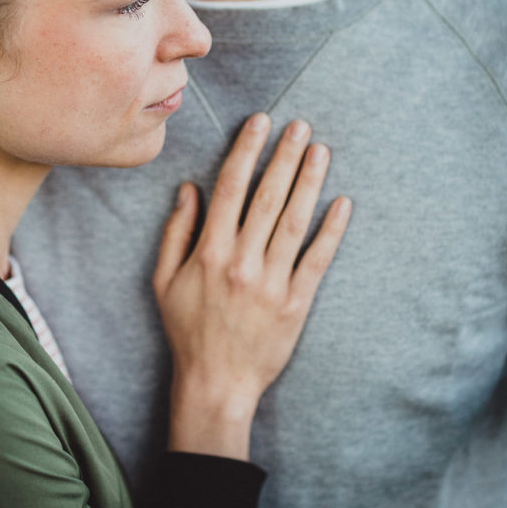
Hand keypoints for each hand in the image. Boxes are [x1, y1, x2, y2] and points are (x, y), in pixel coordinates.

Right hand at [154, 113, 350, 459]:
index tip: (260, 123)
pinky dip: (331, 231)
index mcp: (210, 252)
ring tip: (320, 151)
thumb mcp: (164, 281)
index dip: (246, 151)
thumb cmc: (187, 331)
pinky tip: (343, 203)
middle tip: (300, 125)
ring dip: (309, 183)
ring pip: (295, 222)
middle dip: (284, 156)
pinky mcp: (296, 304)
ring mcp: (272, 282)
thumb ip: (176, 232)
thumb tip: (189, 189)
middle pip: (267, 197)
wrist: (216, 384)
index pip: (230, 188)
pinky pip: (317, 260)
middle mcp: (242, 262)